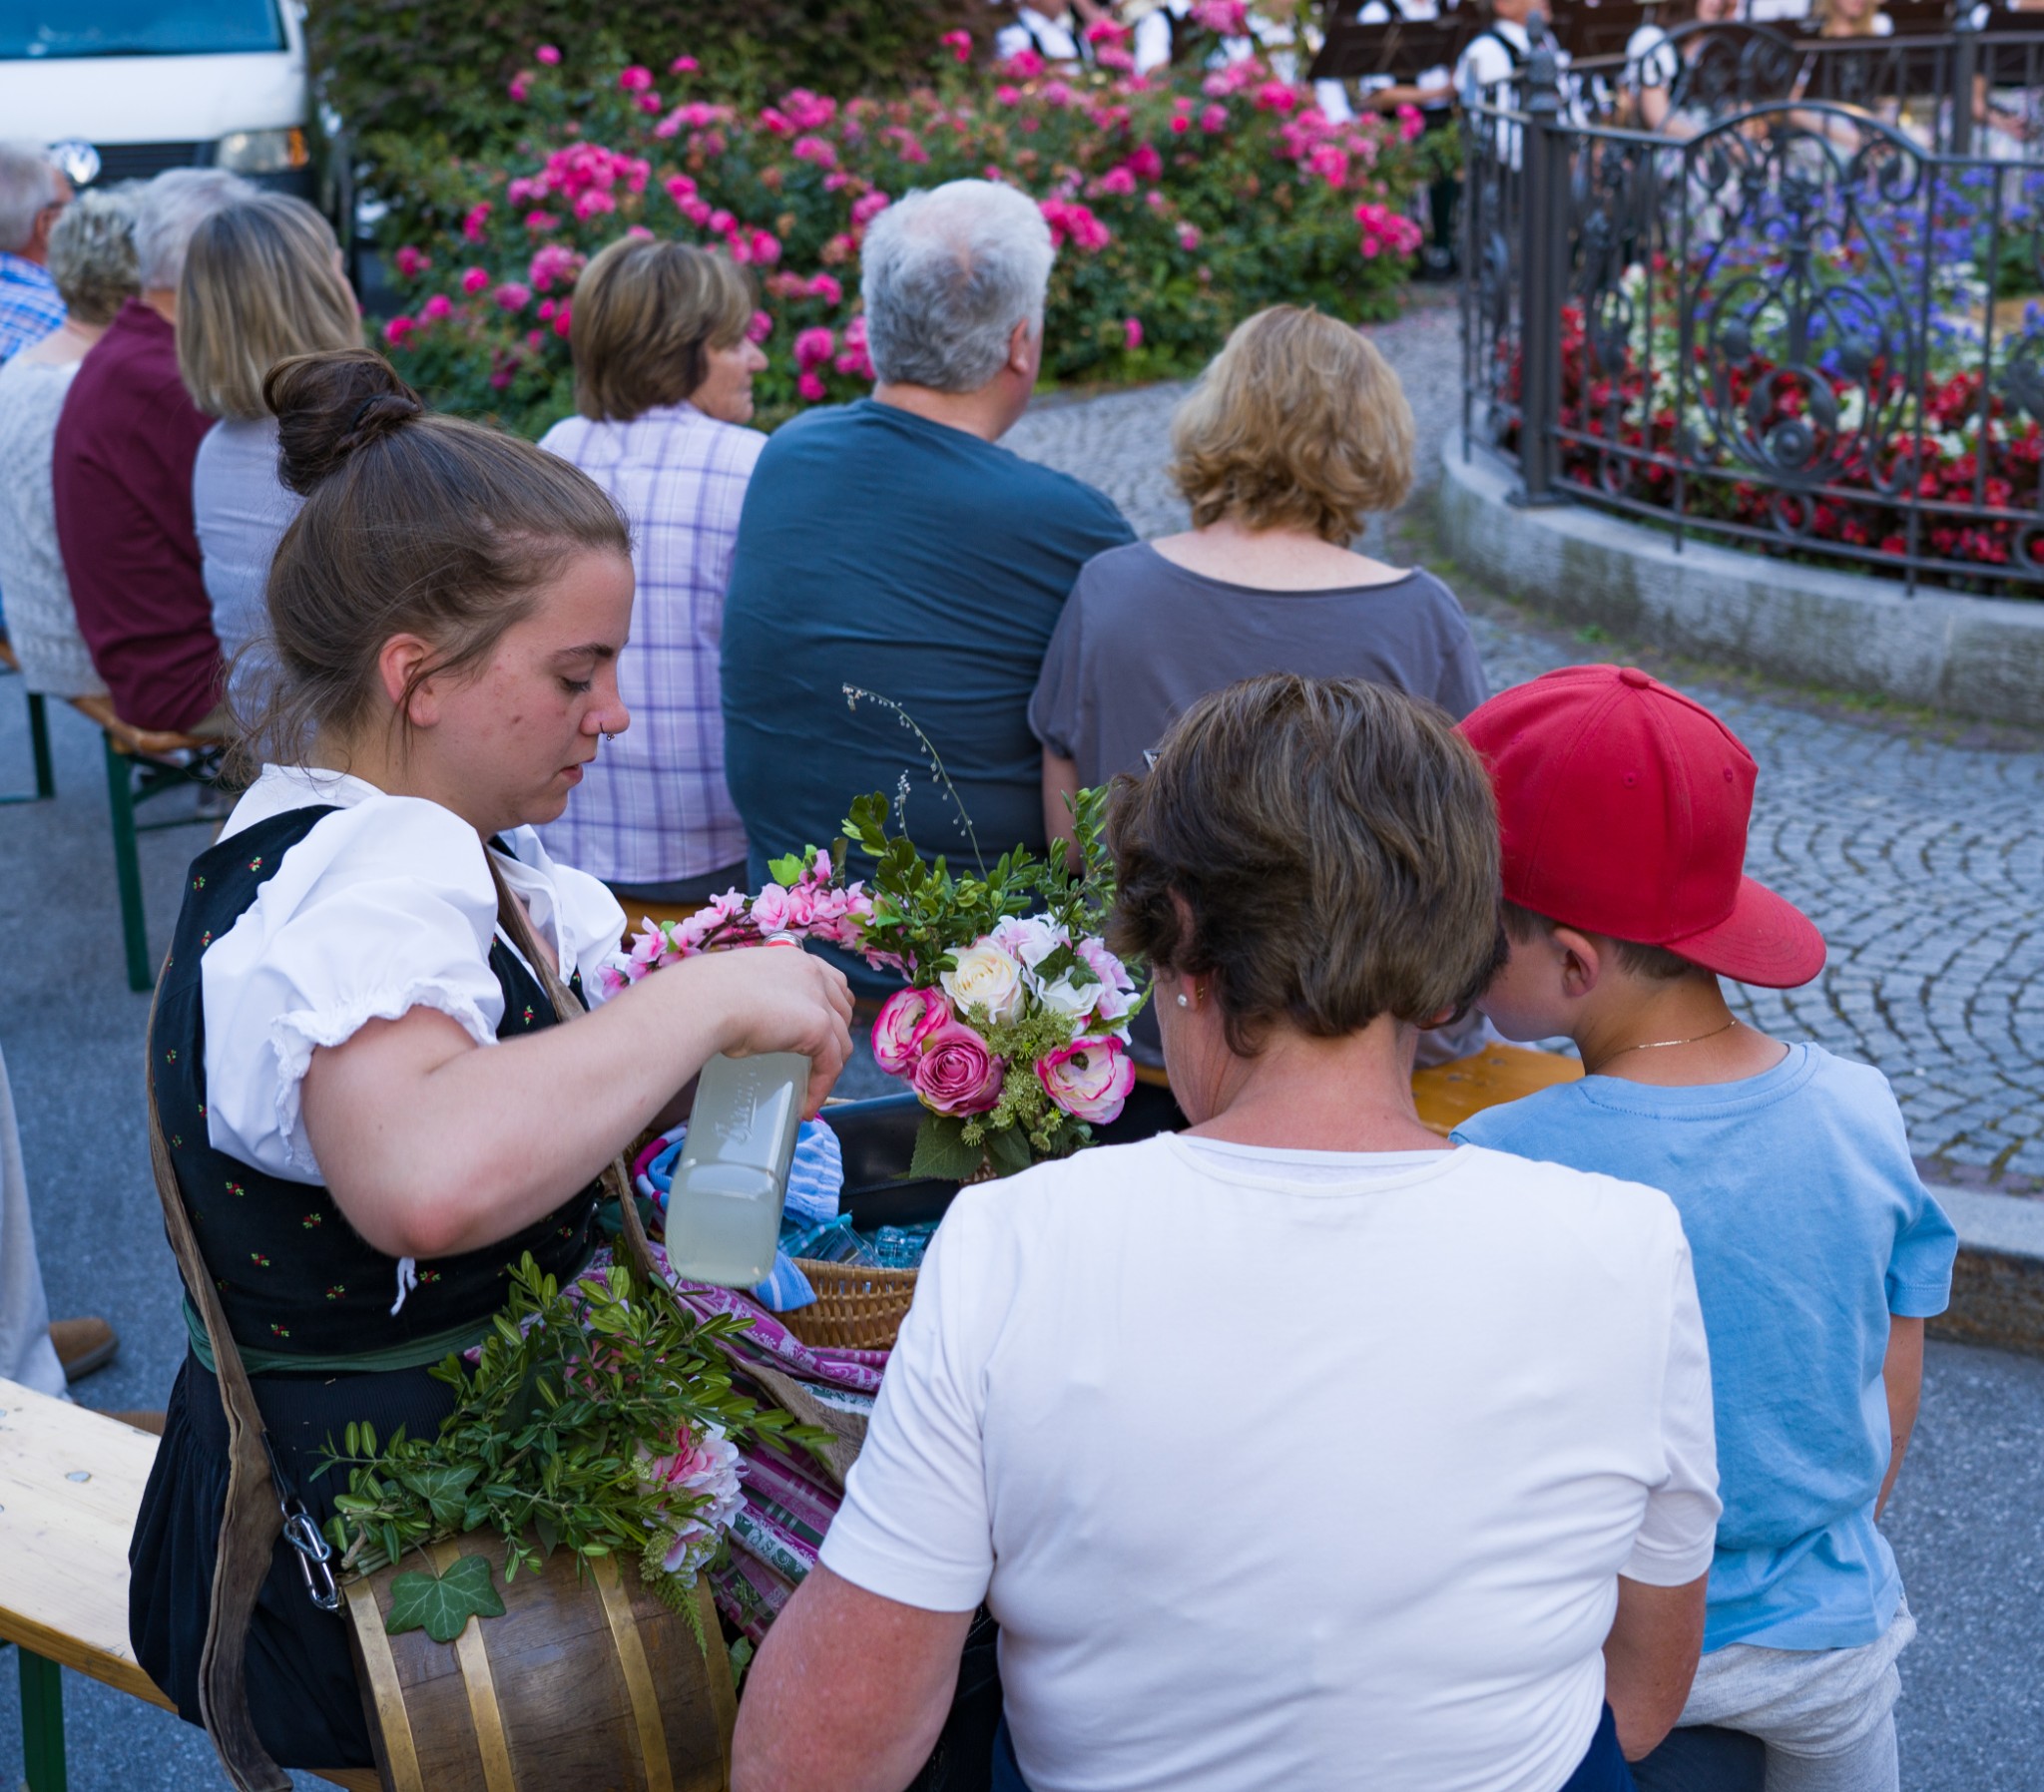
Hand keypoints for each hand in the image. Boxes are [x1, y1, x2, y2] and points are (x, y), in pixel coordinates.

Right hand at [665, 945, 855, 1115]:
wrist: (704, 1001)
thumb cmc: (705, 996)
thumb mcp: (738, 988)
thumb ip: (753, 996)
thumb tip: (745, 1019)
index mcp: (794, 959)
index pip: (832, 982)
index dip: (833, 1008)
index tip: (823, 1032)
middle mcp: (812, 973)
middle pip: (843, 1009)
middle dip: (836, 1038)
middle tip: (816, 1064)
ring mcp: (818, 998)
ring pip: (840, 1040)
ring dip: (829, 1068)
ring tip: (810, 1089)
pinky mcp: (818, 1026)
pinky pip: (831, 1064)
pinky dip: (821, 1088)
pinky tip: (807, 1106)